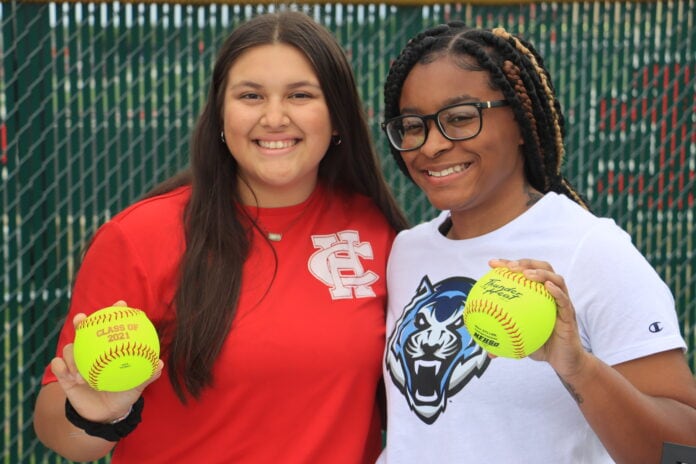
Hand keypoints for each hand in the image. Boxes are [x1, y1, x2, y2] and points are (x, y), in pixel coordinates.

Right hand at [50, 300, 163, 422]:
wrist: (106, 413)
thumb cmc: (124, 393)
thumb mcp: (137, 384)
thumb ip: (147, 374)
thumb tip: (159, 364)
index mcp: (110, 348)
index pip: (111, 326)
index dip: (115, 312)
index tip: (121, 304)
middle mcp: (92, 352)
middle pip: (84, 331)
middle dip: (81, 322)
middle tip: (82, 319)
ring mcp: (77, 362)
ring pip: (70, 349)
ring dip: (73, 355)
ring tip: (80, 370)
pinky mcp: (65, 375)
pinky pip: (58, 367)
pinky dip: (62, 368)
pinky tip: (70, 374)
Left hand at [488, 259, 590, 377]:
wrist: (563, 361)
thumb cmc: (541, 346)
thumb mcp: (519, 343)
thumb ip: (505, 343)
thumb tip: (487, 352)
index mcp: (537, 296)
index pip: (523, 273)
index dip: (508, 265)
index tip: (492, 264)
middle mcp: (550, 295)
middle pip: (541, 268)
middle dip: (525, 262)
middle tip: (509, 267)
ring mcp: (561, 303)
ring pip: (556, 279)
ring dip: (541, 272)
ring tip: (527, 273)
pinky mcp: (570, 314)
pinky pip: (564, 300)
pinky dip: (556, 291)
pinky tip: (547, 287)